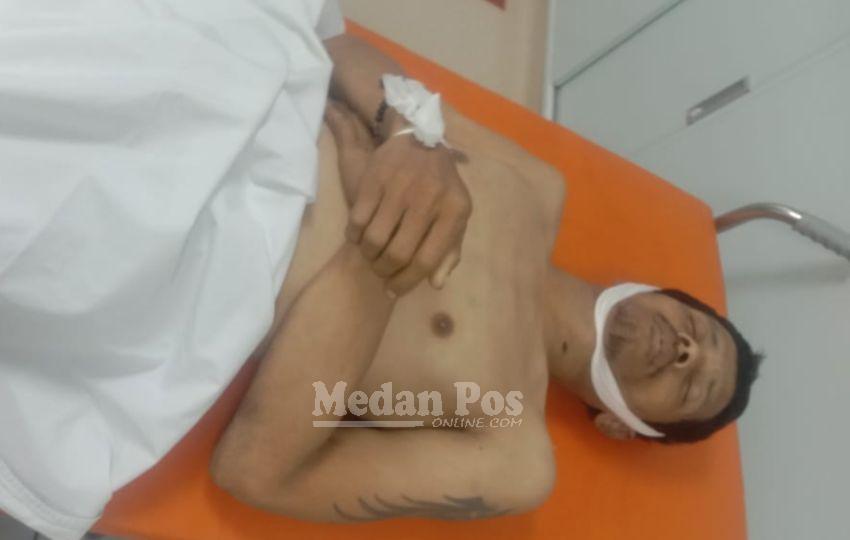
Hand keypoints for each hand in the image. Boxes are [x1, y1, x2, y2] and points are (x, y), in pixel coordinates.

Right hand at [325, 101, 471, 296]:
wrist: (421, 138)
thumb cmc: (441, 186)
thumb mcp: (456, 215)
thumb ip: (449, 251)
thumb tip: (435, 283)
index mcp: (453, 211)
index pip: (427, 260)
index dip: (407, 283)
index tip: (394, 289)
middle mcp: (428, 198)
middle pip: (398, 254)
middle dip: (385, 271)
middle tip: (381, 272)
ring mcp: (400, 187)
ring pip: (374, 239)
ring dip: (368, 256)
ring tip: (371, 255)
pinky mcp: (375, 178)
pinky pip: (357, 220)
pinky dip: (354, 236)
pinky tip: (358, 236)